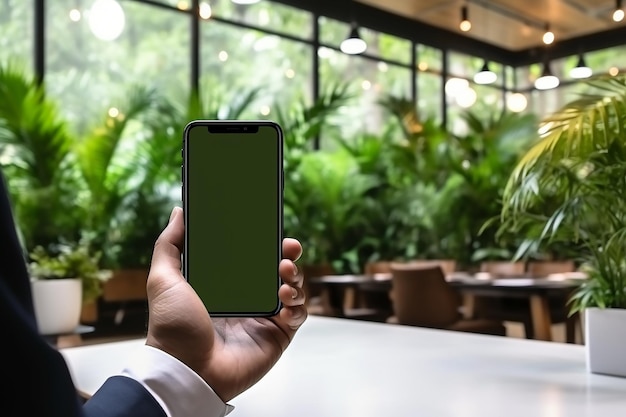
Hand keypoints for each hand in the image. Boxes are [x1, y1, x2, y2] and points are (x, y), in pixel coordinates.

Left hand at [145, 207, 306, 401]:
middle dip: (288, 256)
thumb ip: (170, 244)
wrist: (186, 368)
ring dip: (296, 277)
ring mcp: (263, 317)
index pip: (253, 258)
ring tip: (285, 273)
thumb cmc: (172, 327)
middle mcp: (247, 298)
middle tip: (290, 247)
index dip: (266, 243)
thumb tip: (179, 212)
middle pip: (278, 270)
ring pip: (293, 289)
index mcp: (226, 284)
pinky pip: (298, 316)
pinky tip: (286, 298)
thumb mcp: (164, 279)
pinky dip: (298, 304)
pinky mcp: (276, 336)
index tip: (271, 229)